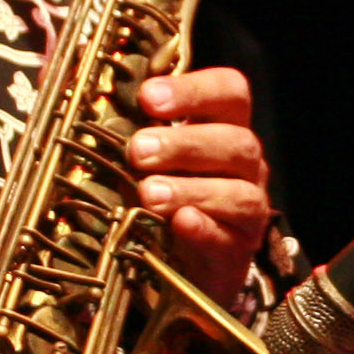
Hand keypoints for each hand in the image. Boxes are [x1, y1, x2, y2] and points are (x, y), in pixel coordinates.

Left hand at [128, 66, 272, 303]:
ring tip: (149, 193)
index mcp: (225, 127)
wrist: (184, 263)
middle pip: (237, 142)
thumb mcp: (154, 156)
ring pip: (239, 193)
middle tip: (138, 151)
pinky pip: (228, 239)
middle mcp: (245, 165)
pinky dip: (203, 229)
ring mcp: (248, 208)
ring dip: (190, 189)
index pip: (230, 92)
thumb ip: (142, 131)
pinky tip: (179, 222)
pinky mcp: (238, 250)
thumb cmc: (166, 193)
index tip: (148, 97)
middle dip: (184, 144)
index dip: (193, 90)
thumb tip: (104, 112)